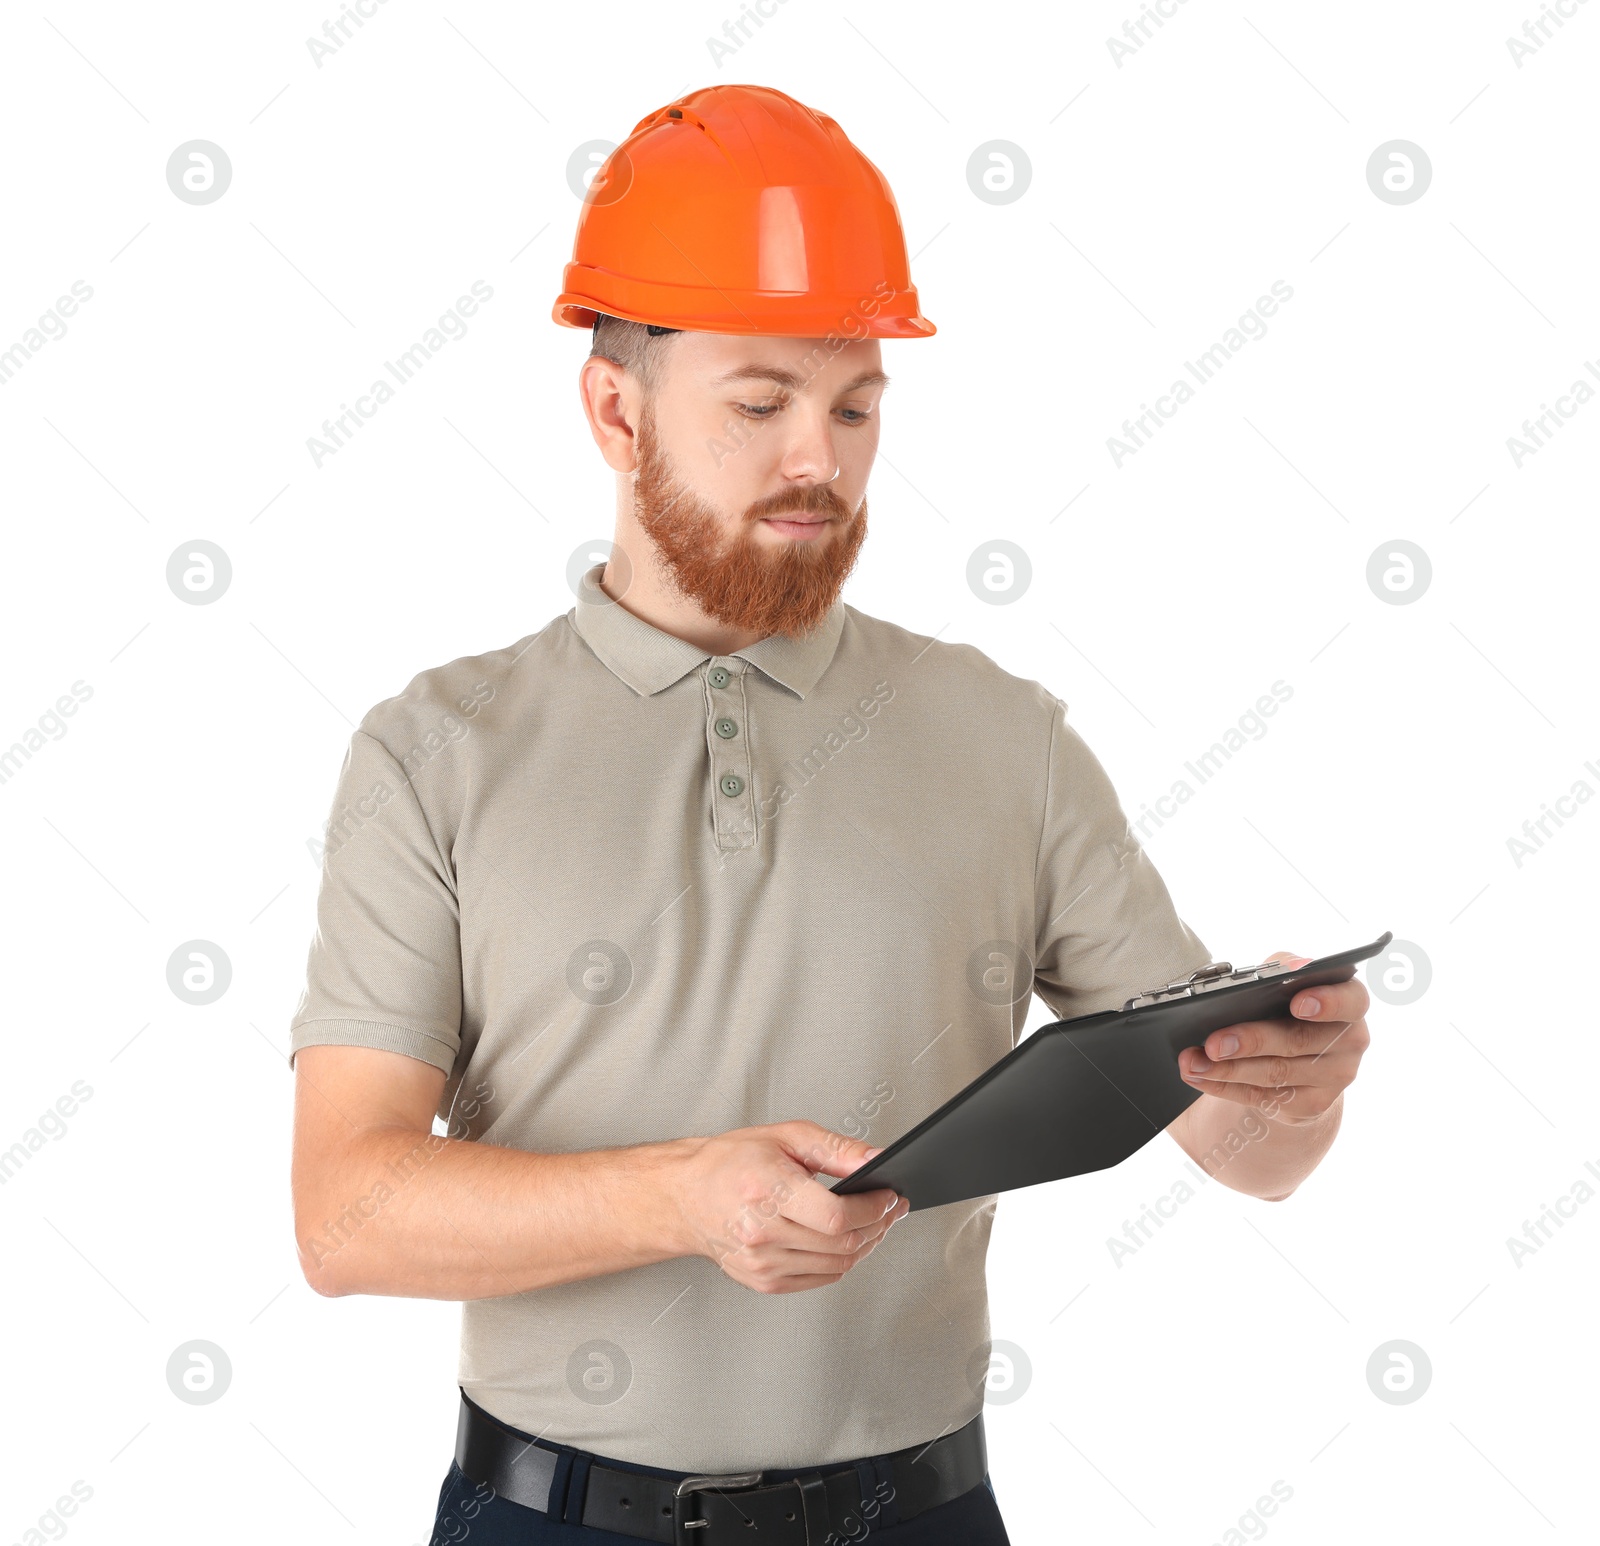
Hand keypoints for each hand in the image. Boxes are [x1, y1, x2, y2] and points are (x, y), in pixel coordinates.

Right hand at [667, 1120, 909, 1293]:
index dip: (874, 1209)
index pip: (837, 1217)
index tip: (890, 1196)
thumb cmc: (729, 1162)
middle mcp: (762, 1232)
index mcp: (768, 1190)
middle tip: (891, 1209)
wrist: (685, 1196)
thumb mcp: (786, 1136)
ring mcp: (761, 1263)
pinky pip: (820, 1278)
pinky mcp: (763, 1281)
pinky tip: (845, 1241)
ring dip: (865, 1245)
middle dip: (878, 1226)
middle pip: (842, 1244)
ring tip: (873, 1223)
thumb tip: (876, 1158)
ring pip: (836, 1265)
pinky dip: (842, 1262)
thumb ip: (837, 1149)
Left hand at [1178, 950, 1370, 1125]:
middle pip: (1298, 1042)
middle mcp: (1350, 1042)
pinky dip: (1224, 1086)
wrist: (1301, 1054)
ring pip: (1275, 1074)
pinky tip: (1198, 1076)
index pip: (1350, 1001)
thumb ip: (1278, 973)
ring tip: (1192, 1062)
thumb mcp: (1287, 981)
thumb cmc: (1288, 1005)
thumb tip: (1252, 980)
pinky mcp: (1310, 1104)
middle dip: (1251, 1041)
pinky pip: (1262, 1096)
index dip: (1327, 1002)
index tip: (1297, 1003)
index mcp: (1350, 1002)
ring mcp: (1333, 1077)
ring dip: (1227, 1069)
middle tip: (1214, 1043)